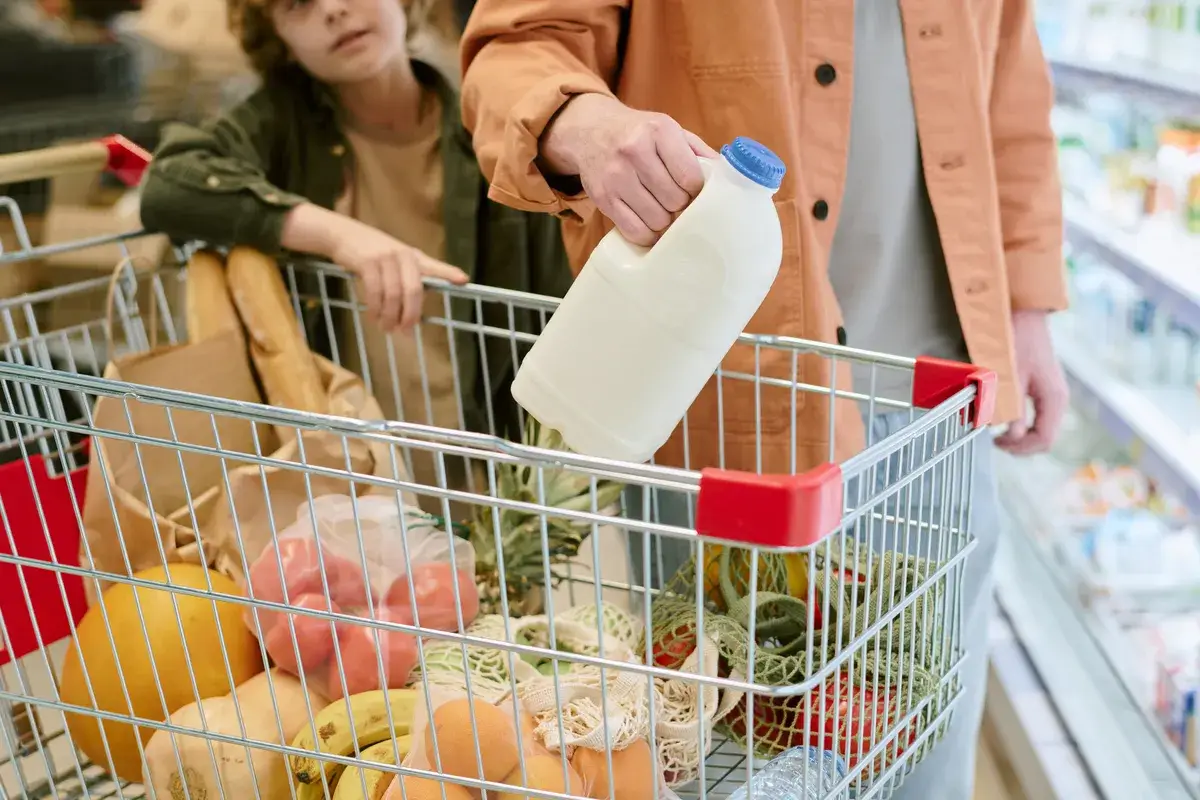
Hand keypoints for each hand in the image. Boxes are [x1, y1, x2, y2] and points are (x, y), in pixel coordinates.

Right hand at [281, 204, 467, 329]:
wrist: (343, 234)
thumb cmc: (372, 252)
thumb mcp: (395, 259)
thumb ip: (407, 279)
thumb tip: (412, 315)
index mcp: (414, 256)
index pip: (434, 266)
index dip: (448, 273)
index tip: (464, 281)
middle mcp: (403, 255)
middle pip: (413, 290)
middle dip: (410, 314)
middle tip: (406, 331)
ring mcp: (385, 258)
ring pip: (393, 295)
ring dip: (390, 316)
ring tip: (386, 327)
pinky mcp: (368, 262)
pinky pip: (375, 292)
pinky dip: (374, 308)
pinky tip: (373, 316)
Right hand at [540, 93, 717, 245]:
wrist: (590, 130)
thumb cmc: (639, 134)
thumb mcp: (669, 130)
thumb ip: (699, 152)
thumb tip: (730, 178)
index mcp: (659, 131)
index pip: (690, 177)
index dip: (696, 191)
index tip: (693, 191)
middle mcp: (635, 151)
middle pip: (674, 201)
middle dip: (680, 206)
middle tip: (677, 202)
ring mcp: (616, 176)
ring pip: (656, 219)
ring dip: (665, 222)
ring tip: (663, 211)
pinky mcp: (603, 198)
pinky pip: (634, 231)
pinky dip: (647, 234)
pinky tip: (649, 224)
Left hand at [995, 309, 1068, 454]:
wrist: (1023, 314)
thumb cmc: (1016, 341)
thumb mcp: (1010, 377)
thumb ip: (1011, 407)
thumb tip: (1009, 434)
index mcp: (1054, 399)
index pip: (1044, 439)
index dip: (1020, 448)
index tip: (996, 443)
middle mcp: (1058, 399)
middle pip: (1045, 437)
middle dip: (1021, 445)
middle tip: (996, 442)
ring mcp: (1052, 394)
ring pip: (1041, 428)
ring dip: (1021, 435)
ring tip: (999, 433)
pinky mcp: (1043, 388)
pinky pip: (1036, 416)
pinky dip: (1022, 423)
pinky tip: (1006, 418)